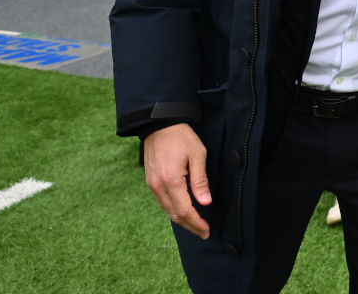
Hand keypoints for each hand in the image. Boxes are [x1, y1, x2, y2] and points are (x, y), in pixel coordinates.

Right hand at [145, 123, 211, 238]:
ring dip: (181, 220)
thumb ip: (200, 181)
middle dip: (190, 226)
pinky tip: (183, 211)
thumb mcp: (197, 155)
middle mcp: (158, 186)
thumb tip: (205, 202)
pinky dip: (173, 210)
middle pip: (174, 215)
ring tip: (195, 225)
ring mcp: (152, 185)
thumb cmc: (181, 137)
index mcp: (171, 181)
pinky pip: (162, 202)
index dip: (196, 223)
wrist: (159, 124)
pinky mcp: (150, 181)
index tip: (206, 230)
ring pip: (167, 210)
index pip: (184, 210)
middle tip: (203, 232)